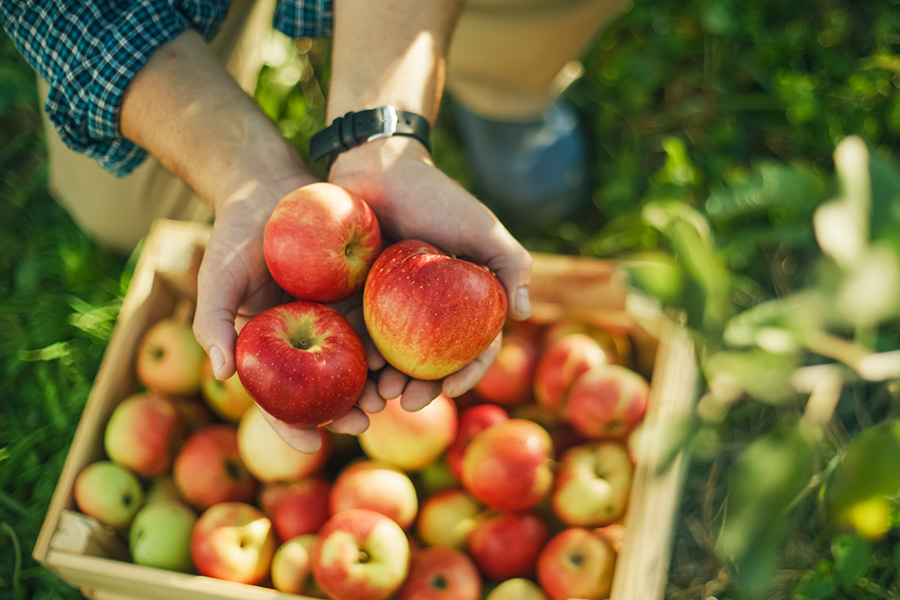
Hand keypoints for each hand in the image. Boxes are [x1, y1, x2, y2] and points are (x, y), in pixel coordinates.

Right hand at [194, 185, 385, 453]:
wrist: (271, 188)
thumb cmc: (234, 235)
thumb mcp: (216, 276)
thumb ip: (213, 322)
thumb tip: (222, 374)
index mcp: (268, 350)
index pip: (276, 399)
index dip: (289, 425)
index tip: (307, 444)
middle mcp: (303, 342)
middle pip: (324, 390)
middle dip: (344, 412)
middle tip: (364, 421)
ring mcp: (334, 320)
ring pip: (356, 364)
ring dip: (374, 384)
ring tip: (391, 394)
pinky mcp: (360, 296)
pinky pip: (376, 325)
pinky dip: (389, 344)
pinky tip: (405, 354)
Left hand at [329, 136, 532, 410]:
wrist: (380, 165)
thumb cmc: (438, 197)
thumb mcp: (483, 228)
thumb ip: (511, 266)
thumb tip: (525, 314)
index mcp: (461, 304)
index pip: (470, 349)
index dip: (465, 373)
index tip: (451, 389)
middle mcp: (427, 313)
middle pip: (426, 363)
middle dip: (419, 389)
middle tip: (407, 401)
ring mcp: (389, 308)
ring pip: (389, 357)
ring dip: (384, 382)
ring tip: (376, 395)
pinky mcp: (354, 298)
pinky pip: (355, 334)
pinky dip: (355, 355)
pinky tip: (352, 366)